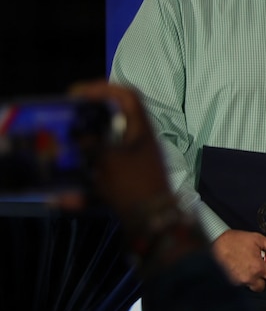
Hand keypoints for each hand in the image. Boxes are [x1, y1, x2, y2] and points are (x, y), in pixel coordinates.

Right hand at [65, 81, 167, 218]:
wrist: (154, 222)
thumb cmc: (134, 184)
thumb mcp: (109, 160)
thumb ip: (93, 144)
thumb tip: (81, 137)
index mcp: (142, 130)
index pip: (127, 96)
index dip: (104, 88)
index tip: (79, 93)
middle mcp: (140, 142)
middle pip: (115, 120)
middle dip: (90, 119)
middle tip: (69, 121)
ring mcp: (135, 161)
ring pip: (107, 147)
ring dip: (87, 148)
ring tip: (67, 151)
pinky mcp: (128, 180)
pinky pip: (105, 174)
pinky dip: (87, 183)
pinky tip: (66, 198)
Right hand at [213, 229, 265, 291]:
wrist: (212, 243)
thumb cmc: (234, 240)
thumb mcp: (256, 239)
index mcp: (258, 267)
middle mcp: (249, 277)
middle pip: (260, 287)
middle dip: (260, 281)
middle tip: (255, 269)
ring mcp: (238, 281)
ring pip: (248, 286)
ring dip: (249, 279)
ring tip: (243, 267)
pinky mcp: (228, 283)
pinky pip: (238, 284)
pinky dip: (239, 279)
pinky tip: (235, 269)